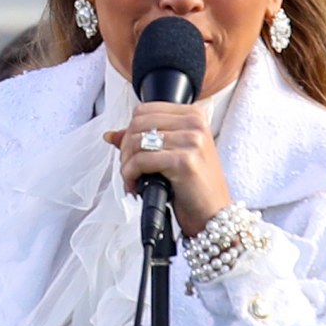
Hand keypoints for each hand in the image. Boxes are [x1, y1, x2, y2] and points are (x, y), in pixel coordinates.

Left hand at [105, 101, 230, 237]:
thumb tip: (111, 135)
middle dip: (125, 148)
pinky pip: (141, 161)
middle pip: (138, 123)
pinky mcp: (184, 161)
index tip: (131, 152)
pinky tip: (136, 186)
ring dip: (126, 164)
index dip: (129, 131)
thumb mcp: (173, 155)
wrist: (214, 215)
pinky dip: (131, 174)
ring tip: (133, 179)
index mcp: (194, 116)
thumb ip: (145, 140)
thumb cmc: (196, 187)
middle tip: (129, 169)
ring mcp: (192, 141)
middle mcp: (195, 124)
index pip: (145, 110)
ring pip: (137, 141)